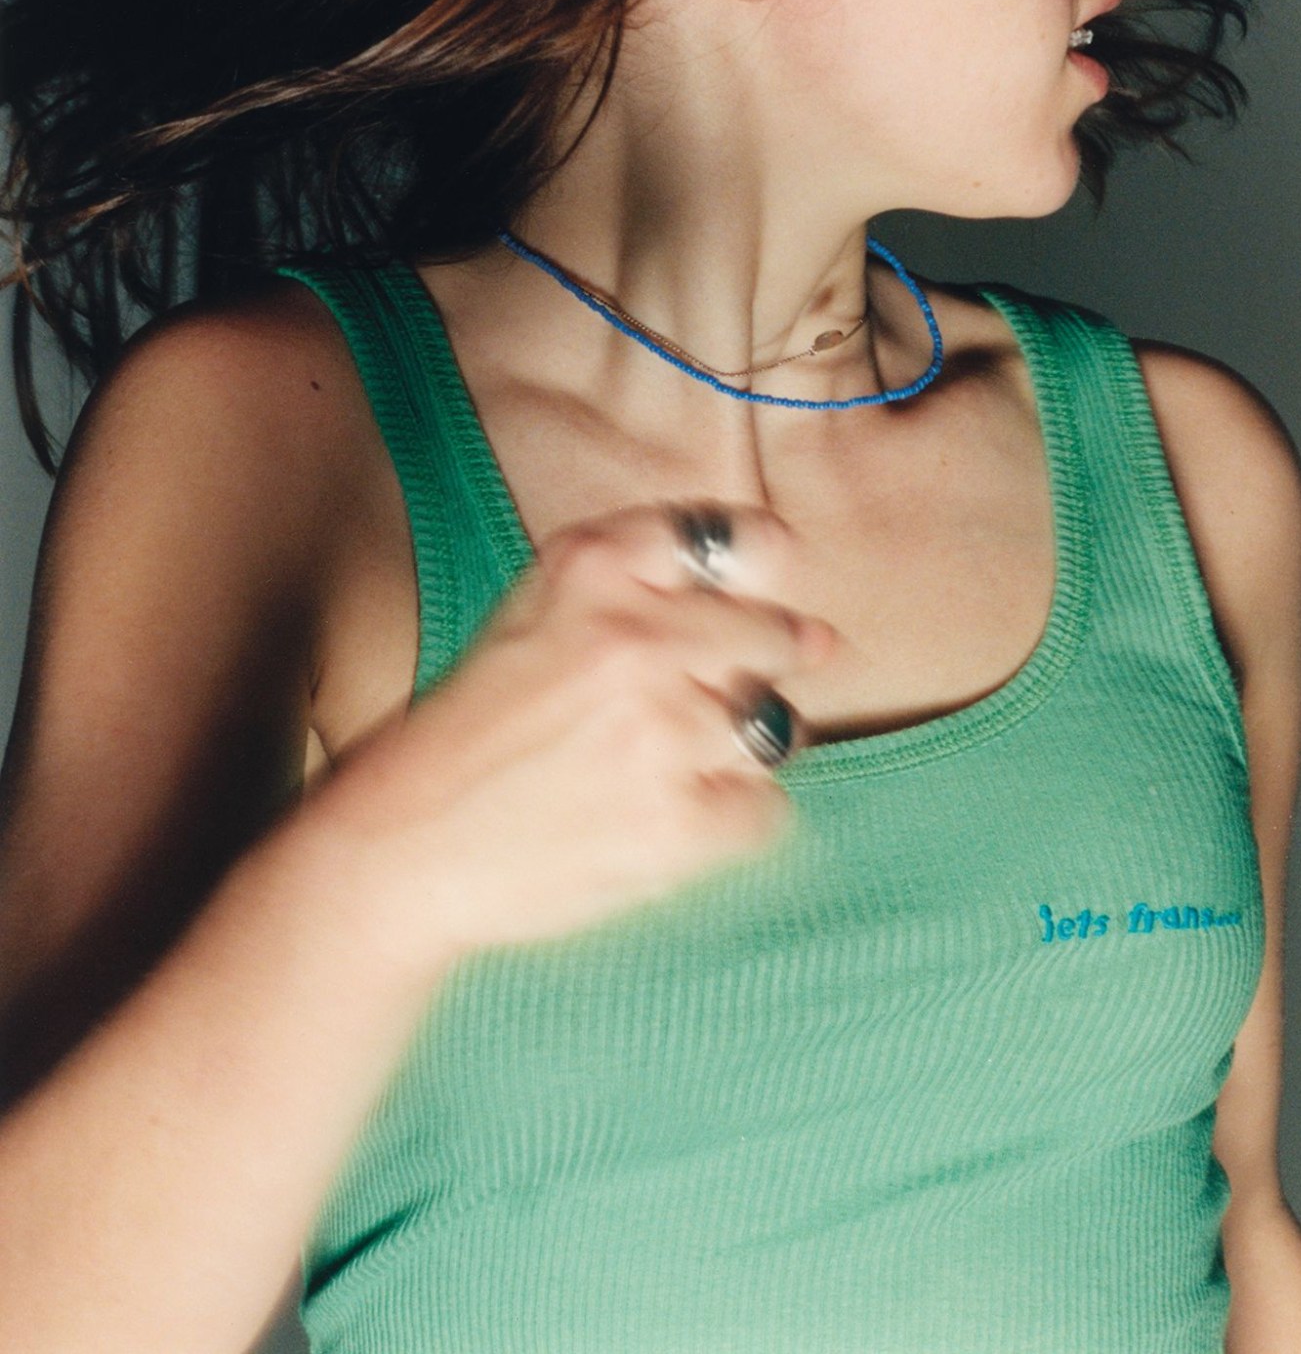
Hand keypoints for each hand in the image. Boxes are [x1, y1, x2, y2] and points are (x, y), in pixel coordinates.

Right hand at [304, 503, 836, 977]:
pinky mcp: (678, 822)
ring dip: (737, 751)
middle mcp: (636, 636)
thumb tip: (817, 633)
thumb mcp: (541, 611)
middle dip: (760, 670)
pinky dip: (729, 821)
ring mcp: (662, 731)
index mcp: (594, 567)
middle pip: (773, 635)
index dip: (758, 572)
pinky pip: (767, 810)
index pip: (737, 539)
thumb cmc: (478, 726)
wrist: (406, 840)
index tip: (742, 604)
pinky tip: (664, 819)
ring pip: (776, 726)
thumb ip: (651, 589)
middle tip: (693, 705)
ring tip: (666, 767)